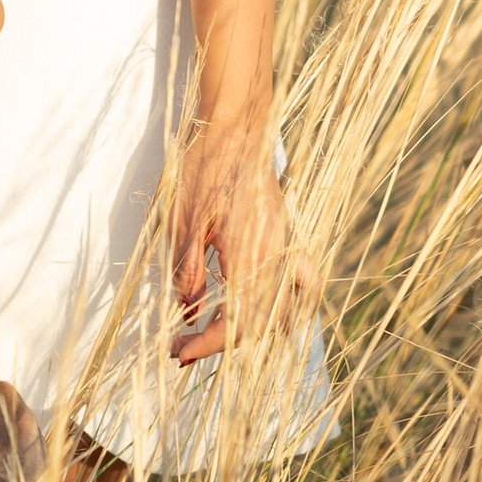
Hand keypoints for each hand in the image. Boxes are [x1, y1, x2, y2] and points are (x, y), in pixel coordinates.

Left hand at [168, 127, 307, 363]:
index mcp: (249, 255)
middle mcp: (276, 257)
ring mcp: (287, 248)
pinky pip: (301, 285)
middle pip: (260, 325)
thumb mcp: (181, 219)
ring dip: (252, 332)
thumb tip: (188, 310)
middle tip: (183, 347)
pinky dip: (289, 307)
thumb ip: (185, 269)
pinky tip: (267, 313)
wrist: (236, 126)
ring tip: (217, 334)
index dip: (207, 345)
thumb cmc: (204, 165)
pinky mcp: (288, 237)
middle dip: (221, 343)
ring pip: (283, 311)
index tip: (179, 354)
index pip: (236, 322)